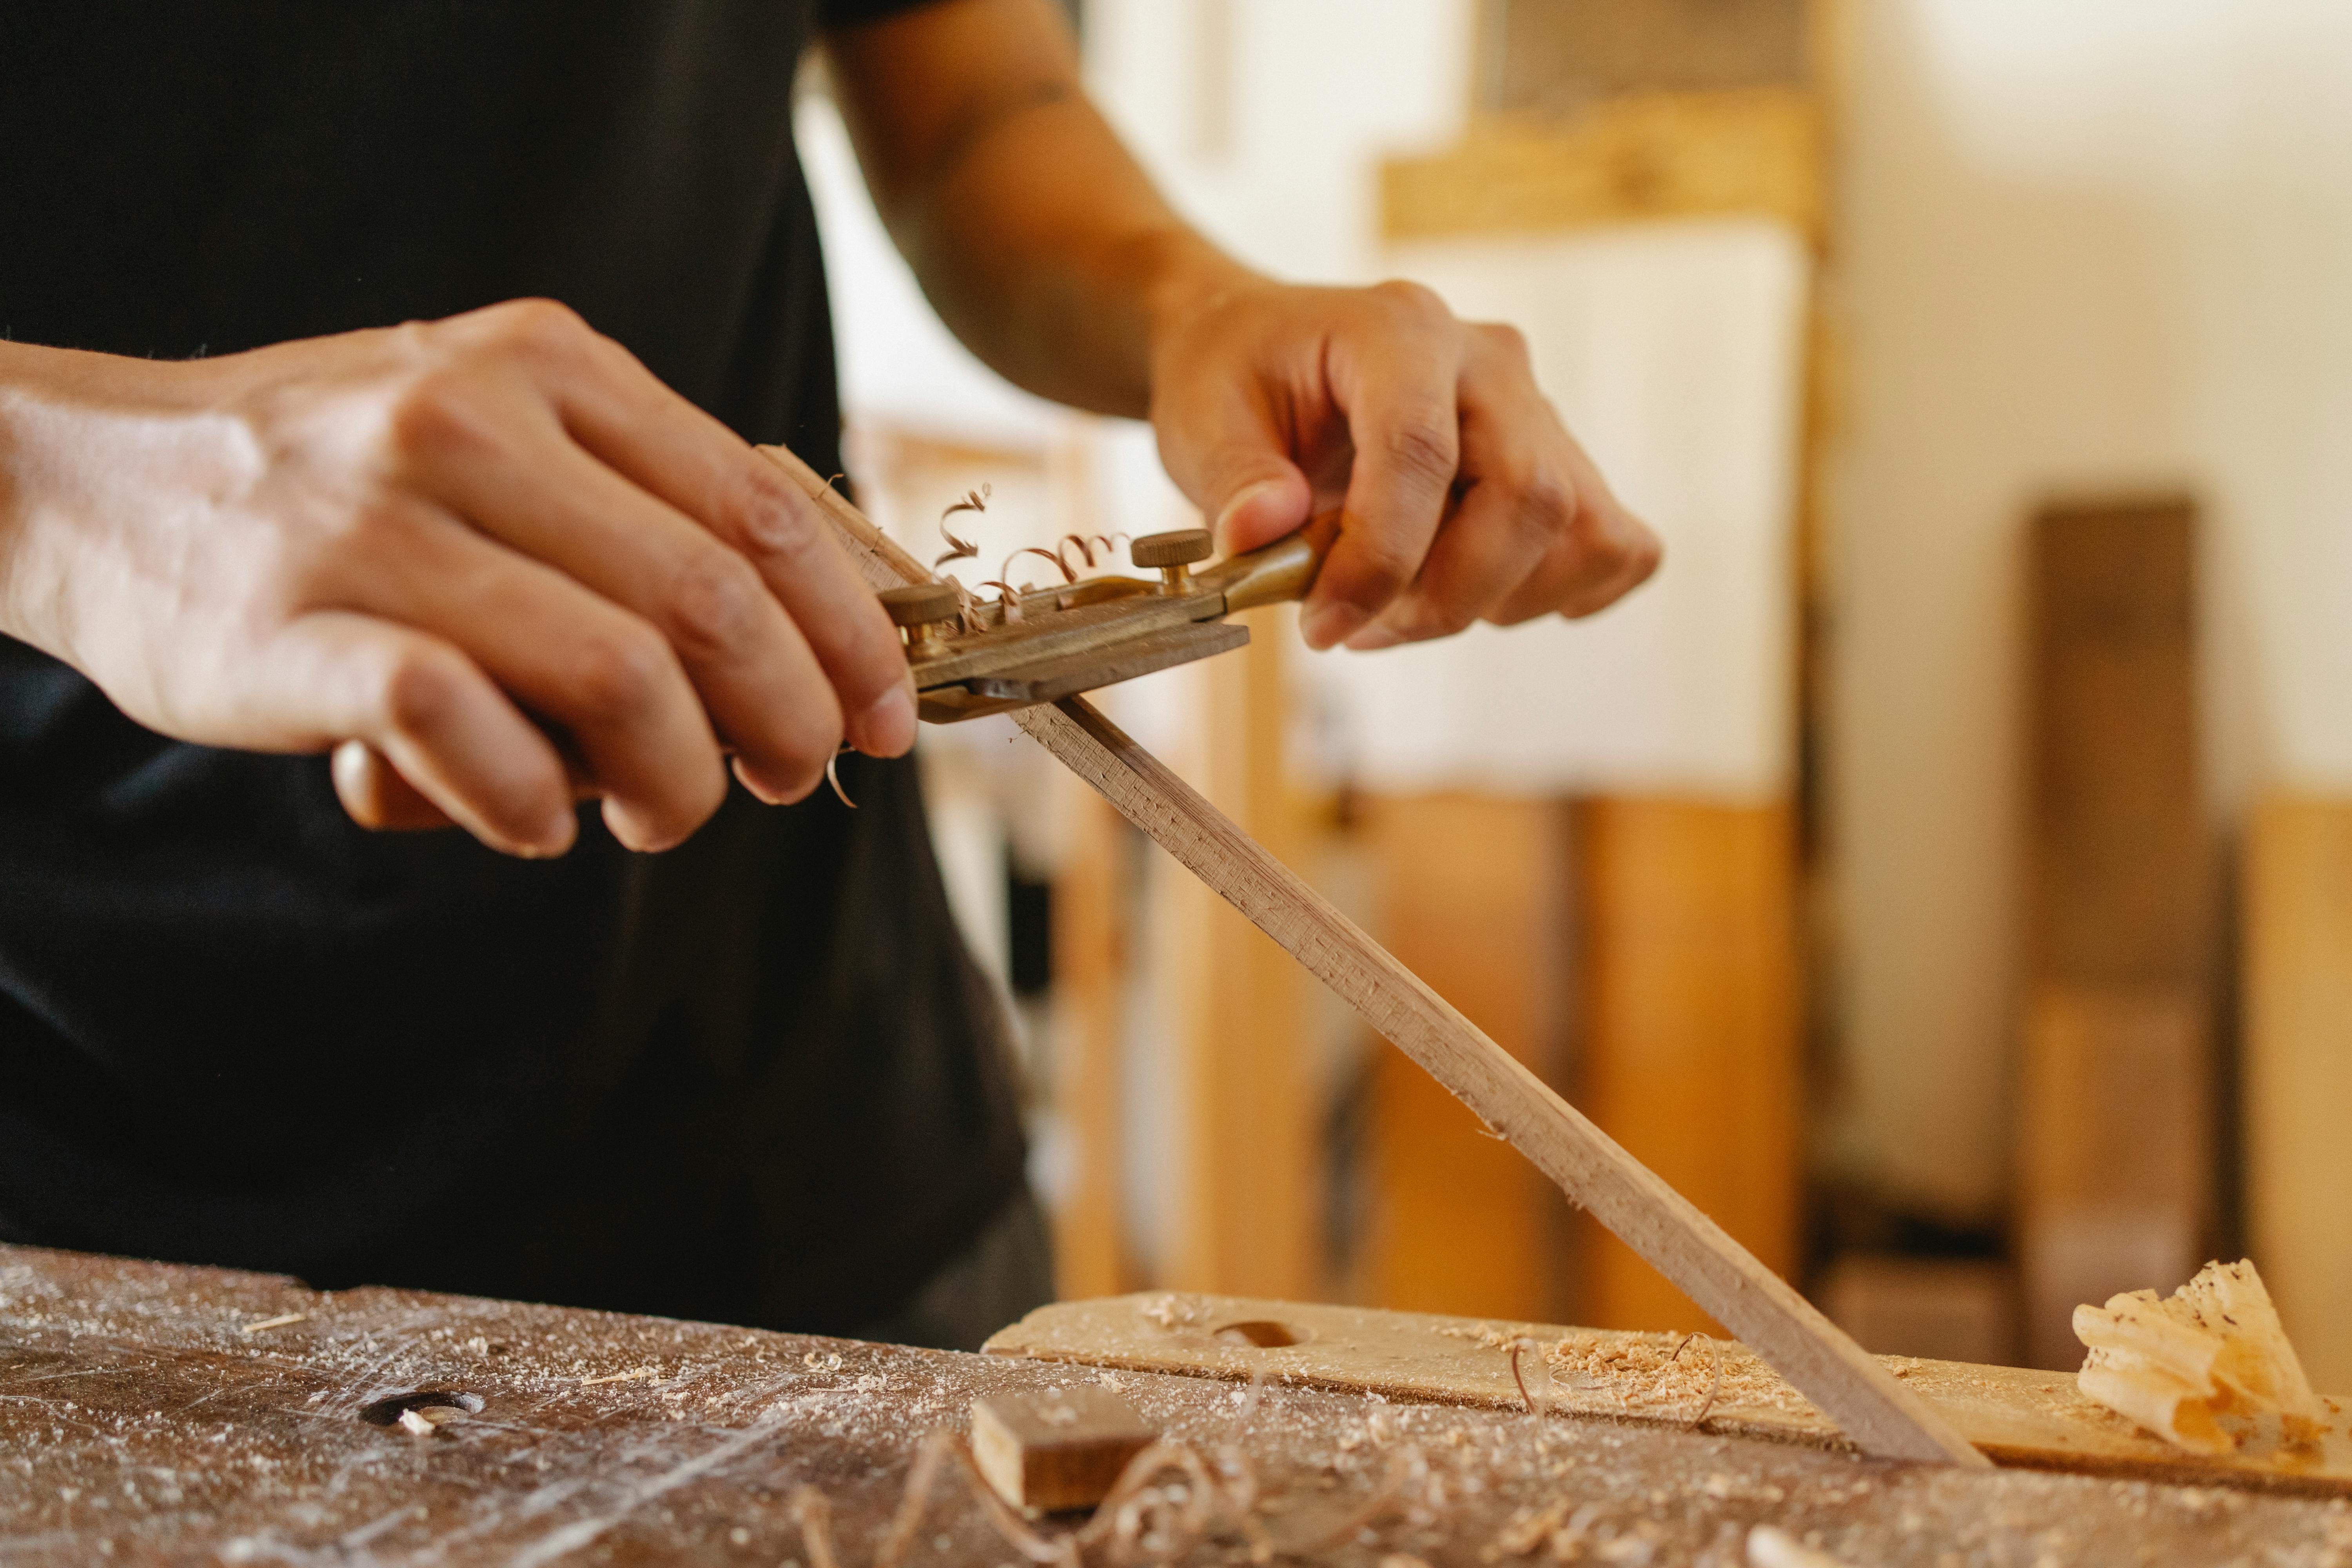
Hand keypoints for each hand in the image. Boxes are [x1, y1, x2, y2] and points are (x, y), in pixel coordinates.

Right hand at [0, 299, 915, 857]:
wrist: (102, 478)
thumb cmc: (345, 482)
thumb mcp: (501, 427)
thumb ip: (639, 502)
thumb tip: (812, 636)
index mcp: (553, 366)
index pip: (766, 511)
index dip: (852, 635)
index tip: (887, 723)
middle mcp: (476, 421)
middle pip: (716, 601)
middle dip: (787, 720)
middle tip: (782, 781)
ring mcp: (382, 520)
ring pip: (619, 675)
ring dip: (675, 780)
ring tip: (653, 816)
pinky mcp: (299, 626)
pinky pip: (464, 724)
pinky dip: (525, 804)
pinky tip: (530, 825)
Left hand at [1147, 275, 1661, 649]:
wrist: (1263, 351)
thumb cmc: (1236, 381)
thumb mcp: (1200, 420)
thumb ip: (1232, 480)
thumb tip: (1264, 536)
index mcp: (1398, 330)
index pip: (1422, 452)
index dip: (1381, 559)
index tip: (1326, 624)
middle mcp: (1488, 361)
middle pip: (1531, 495)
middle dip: (1448, 595)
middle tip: (1358, 624)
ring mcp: (1535, 409)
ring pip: (1582, 529)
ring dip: (1495, 601)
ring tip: (1400, 608)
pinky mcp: (1559, 460)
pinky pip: (1616, 543)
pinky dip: (1563, 592)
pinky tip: (1477, 594)